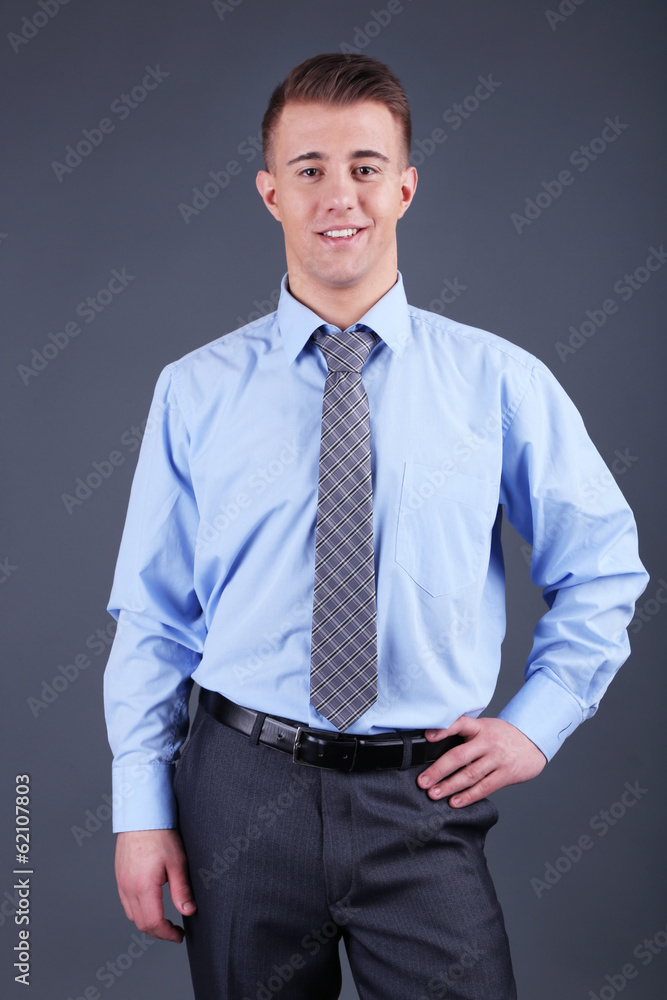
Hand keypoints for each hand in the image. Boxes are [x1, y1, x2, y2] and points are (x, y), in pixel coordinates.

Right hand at [114, 829, 195, 941]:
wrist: (141, 814)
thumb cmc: (161, 834)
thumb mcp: (177, 862)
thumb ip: (181, 890)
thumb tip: (188, 911)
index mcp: (143, 887)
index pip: (153, 923)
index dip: (167, 934)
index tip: (179, 936)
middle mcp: (128, 888)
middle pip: (141, 923)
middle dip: (158, 932)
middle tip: (174, 931)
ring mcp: (121, 882)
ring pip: (131, 914)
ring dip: (147, 922)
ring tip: (164, 920)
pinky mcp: (120, 876)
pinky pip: (126, 902)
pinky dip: (138, 910)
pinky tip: (150, 904)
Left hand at [417, 716, 546, 807]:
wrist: (534, 740)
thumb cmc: (503, 735)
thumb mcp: (485, 727)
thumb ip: (466, 735)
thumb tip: (437, 747)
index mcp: (480, 727)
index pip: (460, 724)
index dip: (443, 729)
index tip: (427, 737)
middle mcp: (488, 742)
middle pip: (459, 756)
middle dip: (438, 770)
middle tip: (422, 781)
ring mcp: (497, 759)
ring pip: (470, 775)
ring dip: (449, 786)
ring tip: (434, 794)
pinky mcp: (506, 774)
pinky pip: (484, 787)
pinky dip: (468, 796)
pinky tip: (455, 802)